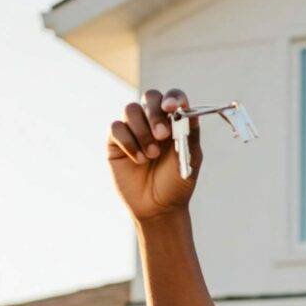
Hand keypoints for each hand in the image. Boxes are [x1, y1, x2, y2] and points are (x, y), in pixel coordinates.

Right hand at [107, 88, 201, 222]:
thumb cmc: (177, 183)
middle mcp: (153, 122)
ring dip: (142, 131)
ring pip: (131, 109)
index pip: (173, 98)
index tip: (173, 107)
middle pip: (150, 97)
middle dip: (155, 113)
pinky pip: (117, 127)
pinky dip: (129, 142)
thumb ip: (189, 133)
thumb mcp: (190, 159)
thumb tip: (185, 109)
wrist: (159, 208)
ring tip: (151, 155)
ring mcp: (133, 129)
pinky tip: (139, 160)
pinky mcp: (116, 141)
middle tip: (162, 136)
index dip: (173, 97)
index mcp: (174, 123)